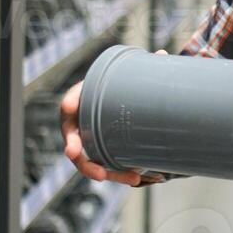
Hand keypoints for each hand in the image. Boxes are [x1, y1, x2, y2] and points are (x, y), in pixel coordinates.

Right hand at [59, 50, 167, 186]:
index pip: (70, 101)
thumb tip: (161, 55)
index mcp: (81, 98)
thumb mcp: (126, 77)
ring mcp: (85, 140)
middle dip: (76, 151)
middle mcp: (78, 122)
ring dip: (102, 170)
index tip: (70, 107)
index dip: (70, 105)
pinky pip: (101, 166)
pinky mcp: (97, 153)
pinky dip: (116, 173)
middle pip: (72, 138)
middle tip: (84, 161)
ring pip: (87, 159)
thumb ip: (141, 68)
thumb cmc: (117, 88)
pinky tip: (135, 178)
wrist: (113, 102)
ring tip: (130, 177)